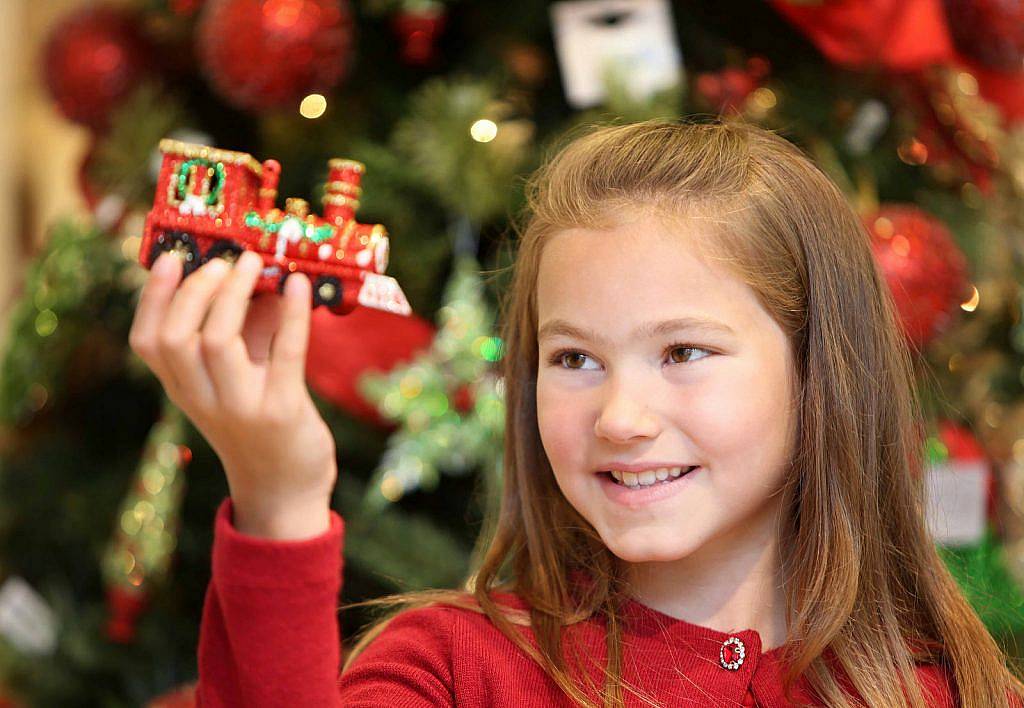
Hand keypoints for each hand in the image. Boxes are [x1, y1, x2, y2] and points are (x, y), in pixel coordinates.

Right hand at [129, 249, 336, 538]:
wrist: (285, 493)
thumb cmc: (262, 428)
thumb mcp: (241, 380)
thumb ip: (247, 331)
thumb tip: (264, 277)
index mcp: (183, 390)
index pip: (147, 340)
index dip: (154, 296)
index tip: (174, 258)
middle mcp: (202, 399)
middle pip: (175, 337)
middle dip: (196, 290)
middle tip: (225, 262)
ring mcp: (240, 407)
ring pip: (216, 342)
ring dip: (234, 295)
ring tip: (255, 264)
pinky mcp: (282, 411)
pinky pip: (285, 353)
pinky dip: (293, 314)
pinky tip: (301, 286)